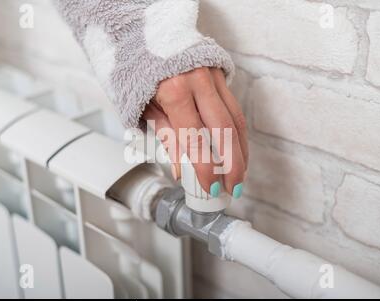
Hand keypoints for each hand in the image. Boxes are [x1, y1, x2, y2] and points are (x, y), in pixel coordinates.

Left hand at [142, 67, 247, 197]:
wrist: (144, 34)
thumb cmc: (138, 72)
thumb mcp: (144, 108)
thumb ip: (167, 138)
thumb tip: (182, 170)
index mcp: (174, 90)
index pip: (195, 139)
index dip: (206, 168)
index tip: (211, 187)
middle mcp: (199, 81)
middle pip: (224, 131)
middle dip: (233, 164)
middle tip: (234, 187)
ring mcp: (213, 75)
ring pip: (236, 119)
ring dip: (241, 150)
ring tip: (241, 174)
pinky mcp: (220, 74)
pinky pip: (234, 108)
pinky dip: (238, 132)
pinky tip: (239, 150)